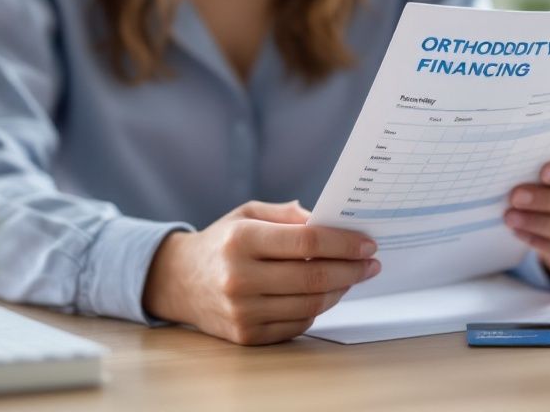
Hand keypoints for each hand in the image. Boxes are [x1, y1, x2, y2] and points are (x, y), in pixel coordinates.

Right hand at [143, 200, 379, 344]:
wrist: (179, 281)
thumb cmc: (221, 242)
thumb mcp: (247, 214)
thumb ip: (289, 215)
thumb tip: (332, 222)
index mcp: (241, 240)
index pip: (307, 242)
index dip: (344, 244)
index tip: (367, 244)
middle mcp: (240, 278)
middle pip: (314, 277)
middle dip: (351, 270)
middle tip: (371, 263)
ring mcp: (242, 311)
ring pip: (311, 304)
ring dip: (341, 290)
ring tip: (352, 277)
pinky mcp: (247, 335)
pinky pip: (298, 323)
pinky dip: (318, 308)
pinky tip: (325, 294)